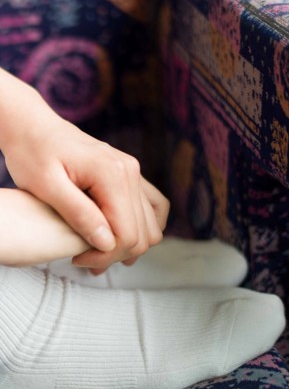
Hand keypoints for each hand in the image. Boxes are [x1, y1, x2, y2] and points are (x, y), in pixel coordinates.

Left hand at [3, 92, 169, 270]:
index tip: (78, 259)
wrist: (34, 128)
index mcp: (112, 175)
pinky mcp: (131, 175)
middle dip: (115, 254)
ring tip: (100, 252)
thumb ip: (79, 215)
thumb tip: (108, 243)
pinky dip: (142, 227)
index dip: (106, 256)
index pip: (127, 234)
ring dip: (130, 245)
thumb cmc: (33, 154)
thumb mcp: (47, 187)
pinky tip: (120, 235)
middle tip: (85, 260)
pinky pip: (154, 207)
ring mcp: (134, 172)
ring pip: (152, 225)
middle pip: (142, 234)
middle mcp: (130, 172)